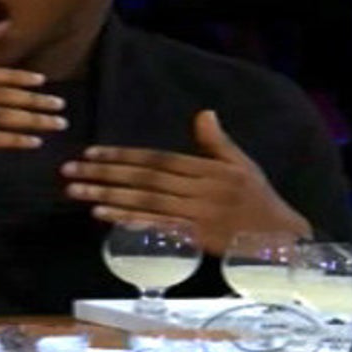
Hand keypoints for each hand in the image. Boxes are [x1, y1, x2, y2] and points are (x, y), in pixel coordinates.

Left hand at [62, 109, 311, 255]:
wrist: (283, 239)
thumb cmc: (259, 198)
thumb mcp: (243, 164)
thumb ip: (217, 141)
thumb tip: (203, 112)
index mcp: (205, 169)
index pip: (155, 159)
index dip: (121, 156)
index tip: (90, 153)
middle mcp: (197, 189)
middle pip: (143, 180)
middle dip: (103, 174)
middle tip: (68, 171)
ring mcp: (195, 215)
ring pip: (144, 203)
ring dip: (107, 197)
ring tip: (75, 192)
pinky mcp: (194, 239)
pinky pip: (157, 229)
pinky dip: (129, 222)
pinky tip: (104, 216)